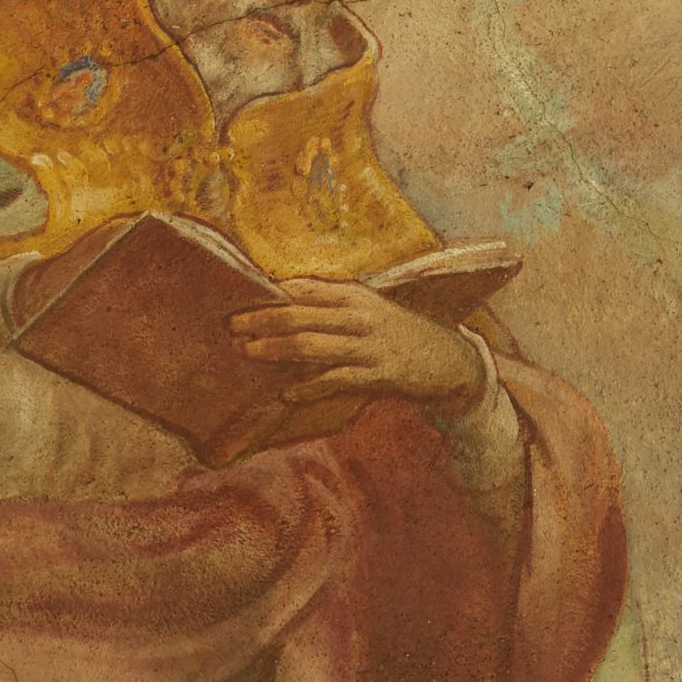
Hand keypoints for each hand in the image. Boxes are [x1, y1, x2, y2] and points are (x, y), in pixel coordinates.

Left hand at [227, 279, 485, 416]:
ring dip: (277, 349)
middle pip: (302, 314)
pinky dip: (309, 386)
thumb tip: (283, 310)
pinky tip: (287, 393)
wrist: (450, 359)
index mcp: (355, 294)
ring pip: (314, 345)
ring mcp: (370, 345)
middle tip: (232, 326)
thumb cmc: (399, 333)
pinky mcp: (379, 374)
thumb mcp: (369, 309)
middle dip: (264, 320)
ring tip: (248, 352)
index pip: (304, 288)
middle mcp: (360, 315)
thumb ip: (332, 309)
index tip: (239, 298)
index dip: (270, 294)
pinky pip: (336, 380)